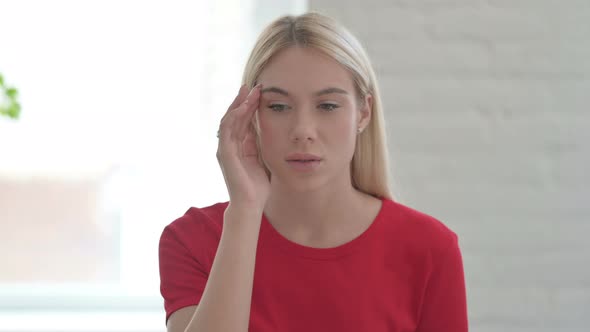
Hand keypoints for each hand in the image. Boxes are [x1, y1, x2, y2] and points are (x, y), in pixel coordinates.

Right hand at [216, 84, 269, 212]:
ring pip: (230, 119)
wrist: (250, 204)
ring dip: (239, 104)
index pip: (243, 121)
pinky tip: (244, 107)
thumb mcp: (261, 159)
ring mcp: (225, 148)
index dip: (250, 107)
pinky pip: (227, 129)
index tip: (261, 93)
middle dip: (244, 101)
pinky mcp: (224, 153)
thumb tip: (263, 128)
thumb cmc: (257, 186)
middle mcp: (229, 145)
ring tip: (249, 92)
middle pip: (235, 117)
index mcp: (238, 147)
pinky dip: (234, 116)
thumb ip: (259, 144)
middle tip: (254, 86)